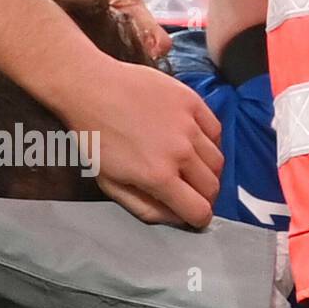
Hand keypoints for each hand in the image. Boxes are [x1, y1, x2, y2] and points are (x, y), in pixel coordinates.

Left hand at [54, 58, 222, 227]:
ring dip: (208, 171)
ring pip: (218, 160)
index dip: (199, 219)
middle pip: (213, 187)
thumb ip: (146, 207)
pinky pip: (216, 130)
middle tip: (191, 192)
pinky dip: (210, 142)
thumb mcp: (110, 183)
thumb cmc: (94, 138)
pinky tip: (194, 143)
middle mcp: (180, 152)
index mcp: (158, 176)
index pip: (200, 211)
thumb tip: (176, 219)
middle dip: (205, 197)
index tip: (193, 215)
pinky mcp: (191, 101)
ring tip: (191, 168)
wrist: (90, 88)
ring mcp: (188, 124)